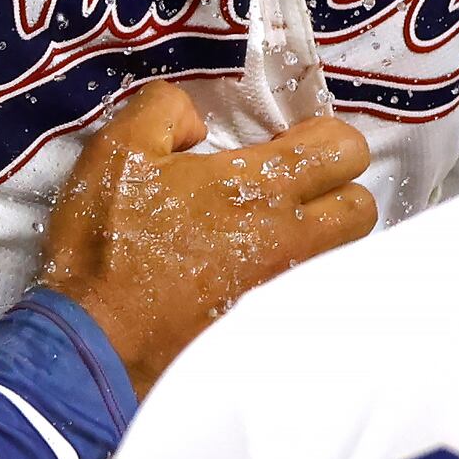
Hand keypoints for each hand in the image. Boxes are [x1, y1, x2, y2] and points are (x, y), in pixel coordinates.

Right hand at [36, 84, 379, 388]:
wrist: (96, 347)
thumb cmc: (106, 247)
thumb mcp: (118, 152)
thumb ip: (166, 111)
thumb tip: (197, 121)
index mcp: (260, 188)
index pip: (345, 149)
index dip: (323, 137)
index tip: (287, 142)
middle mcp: (289, 239)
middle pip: (362, 206)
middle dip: (338, 188)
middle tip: (291, 186)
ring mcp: (283, 288)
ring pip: (341, 254)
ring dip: (321, 235)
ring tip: (270, 230)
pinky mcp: (268, 326)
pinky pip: (307, 293)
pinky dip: (294, 278)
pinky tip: (249, 273)